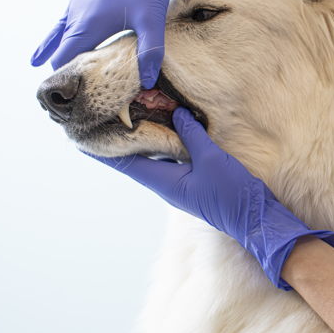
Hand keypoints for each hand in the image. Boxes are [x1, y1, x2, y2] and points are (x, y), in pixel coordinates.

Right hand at [31, 0, 210, 88]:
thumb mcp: (152, 22)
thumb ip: (150, 52)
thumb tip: (148, 80)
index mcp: (88, 24)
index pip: (66, 58)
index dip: (63, 77)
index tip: (61, 96)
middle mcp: (78, 13)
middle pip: (60, 47)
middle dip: (58, 67)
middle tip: (54, 88)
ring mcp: (80, 2)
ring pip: (60, 31)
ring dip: (55, 47)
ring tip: (41, 62)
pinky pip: (68, 19)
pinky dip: (61, 32)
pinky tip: (63, 35)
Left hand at [88, 108, 333, 289]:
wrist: (255, 220)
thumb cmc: (232, 194)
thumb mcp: (212, 159)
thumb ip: (192, 135)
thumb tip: (175, 112)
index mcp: (163, 181)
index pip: (123, 162)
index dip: (101, 149)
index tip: (79, 135)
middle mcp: (166, 183)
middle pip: (134, 158)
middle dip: (118, 139)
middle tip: (104, 116)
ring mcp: (179, 182)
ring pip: (153, 156)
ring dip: (142, 138)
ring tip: (132, 114)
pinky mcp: (192, 180)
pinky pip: (171, 157)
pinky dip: (164, 140)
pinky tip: (168, 125)